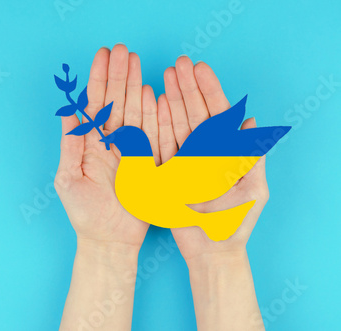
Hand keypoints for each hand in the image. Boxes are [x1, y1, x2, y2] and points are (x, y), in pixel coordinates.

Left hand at [55, 44, 159, 250]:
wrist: (109, 240)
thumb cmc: (84, 213)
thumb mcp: (69, 177)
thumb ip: (71, 143)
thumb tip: (67, 111)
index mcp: (91, 144)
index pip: (95, 104)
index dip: (98, 79)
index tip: (102, 56)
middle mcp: (112, 143)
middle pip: (116, 102)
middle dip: (118, 75)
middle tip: (122, 50)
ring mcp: (132, 151)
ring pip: (135, 112)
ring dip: (135, 86)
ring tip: (136, 62)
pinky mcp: (149, 162)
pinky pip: (154, 134)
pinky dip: (155, 114)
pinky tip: (154, 93)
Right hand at [153, 56, 269, 263]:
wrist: (211, 251)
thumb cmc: (235, 224)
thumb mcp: (253, 190)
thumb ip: (252, 157)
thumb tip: (250, 123)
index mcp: (224, 152)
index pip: (216, 115)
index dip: (209, 91)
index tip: (199, 69)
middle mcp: (203, 152)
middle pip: (194, 114)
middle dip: (187, 88)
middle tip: (178, 64)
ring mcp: (183, 161)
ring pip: (175, 124)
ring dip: (170, 100)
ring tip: (163, 76)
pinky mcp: (166, 173)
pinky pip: (160, 145)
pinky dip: (156, 125)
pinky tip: (152, 105)